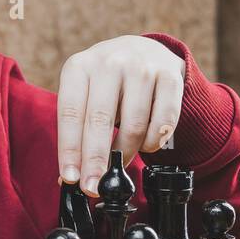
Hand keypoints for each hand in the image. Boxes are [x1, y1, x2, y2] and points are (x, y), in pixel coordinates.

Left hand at [57, 36, 184, 195]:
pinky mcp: (170, 76)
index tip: (71, 178)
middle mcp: (109, 62)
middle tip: (93, 187)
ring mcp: (141, 67)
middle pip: (99, 120)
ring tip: (119, 164)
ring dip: (126, 153)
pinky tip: (146, 145)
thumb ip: (77, 130)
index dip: (70, 150)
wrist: (145, 51)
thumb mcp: (84, 95)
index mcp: (78, 67)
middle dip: (95, 161)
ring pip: (133, 124)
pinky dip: (153, 142)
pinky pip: (163, 121)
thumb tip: (70, 176)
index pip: (70, 114)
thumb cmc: (107, 83)